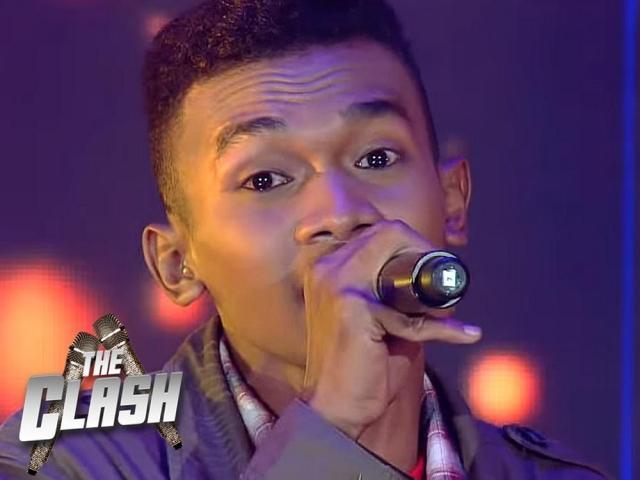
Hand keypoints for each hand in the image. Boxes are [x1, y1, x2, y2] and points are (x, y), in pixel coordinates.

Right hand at [301, 219, 481, 438]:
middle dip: (427, 251)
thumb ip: (392, 289)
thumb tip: (436, 276)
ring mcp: (336, 282)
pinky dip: (437, 326)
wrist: (335, 407)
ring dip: (431, 279)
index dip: (411, 243)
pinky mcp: (352, 306)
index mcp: (327, 266)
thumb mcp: (373, 315)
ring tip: (450, 307)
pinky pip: (409, 312)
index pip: (376, 231)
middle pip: (389, 231)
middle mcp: (326, 266)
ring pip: (398, 252)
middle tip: (446, 282)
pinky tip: (459, 334)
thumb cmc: (357, 363)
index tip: (432, 267)